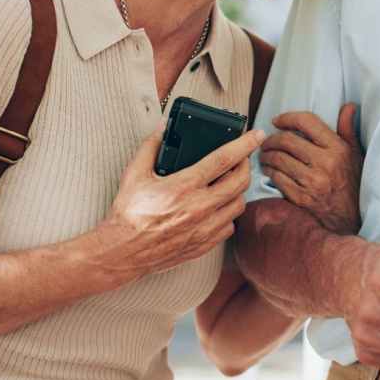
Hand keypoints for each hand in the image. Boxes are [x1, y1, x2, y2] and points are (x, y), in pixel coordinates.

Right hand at [96, 129, 264, 280]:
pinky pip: (229, 226)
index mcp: (184, 186)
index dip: (245, 144)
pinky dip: (228, 214)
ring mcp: (205, 228)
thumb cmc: (128, 214)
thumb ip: (150, 146)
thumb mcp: (134, 174)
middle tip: (240, 159)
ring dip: (238, 191)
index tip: (256, 135)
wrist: (123, 252)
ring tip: (228, 183)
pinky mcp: (205, 244)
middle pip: (241, 182)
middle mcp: (199, 207)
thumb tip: (163, 127)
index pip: (224, 159)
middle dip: (246, 165)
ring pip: (239, 204)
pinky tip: (217, 208)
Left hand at [261, 103, 363, 234]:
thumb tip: (348, 107)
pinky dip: (270, 172)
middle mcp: (325, 162)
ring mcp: (312, 181)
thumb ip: (348, 129)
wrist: (352, 220)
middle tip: (267, 141)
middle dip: (272, 139)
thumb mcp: (356, 155)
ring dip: (267, 155)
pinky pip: (277, 178)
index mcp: (337, 148)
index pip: (307, 121)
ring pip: (278, 159)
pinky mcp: (302, 197)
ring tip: (265, 155)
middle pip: (287, 139)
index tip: (277, 121)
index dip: (287, 118)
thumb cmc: (353, 185)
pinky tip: (270, 170)